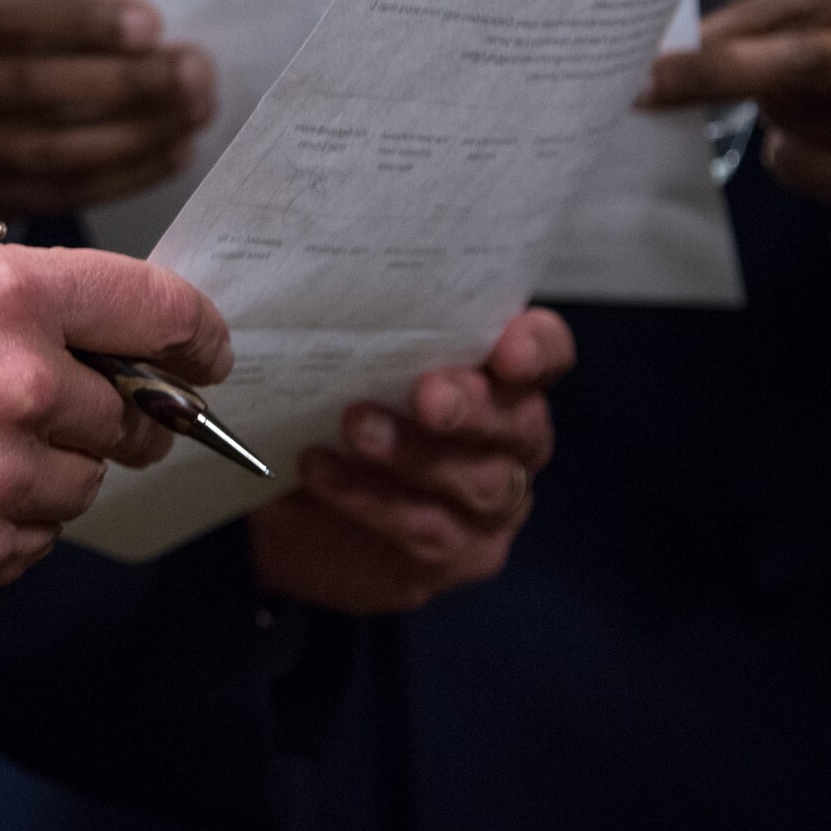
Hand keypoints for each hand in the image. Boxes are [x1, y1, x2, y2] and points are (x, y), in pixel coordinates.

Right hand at [0, 0, 216, 218]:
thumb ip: (52, 3)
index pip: (9, 15)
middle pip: (34, 89)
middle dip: (128, 83)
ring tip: (195, 111)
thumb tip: (151, 36)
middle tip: (196, 72)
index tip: (152, 24)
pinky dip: (126, 175)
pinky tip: (173, 152)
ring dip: (139, 134)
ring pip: (52, 151)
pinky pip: (59, 194)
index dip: (82, 22)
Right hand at [0, 243, 230, 612]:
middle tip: (47, 411)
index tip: (204, 354)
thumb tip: (84, 332)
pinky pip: (26, 549)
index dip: (195, 334)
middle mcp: (18, 387)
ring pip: (77, 490)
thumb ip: (6, 298)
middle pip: (126, 418)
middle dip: (101, 414)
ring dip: (41, 475)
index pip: (154, 311)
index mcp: (5, 297)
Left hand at [247, 310, 569, 616]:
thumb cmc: (326, 412)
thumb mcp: (339, 364)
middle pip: (522, 422)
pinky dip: (373, 499)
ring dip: (417, 454)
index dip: (537, 348)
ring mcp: (493, 502)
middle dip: (475, 407)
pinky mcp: (461, 553)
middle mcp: (511, 439)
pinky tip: (323, 474)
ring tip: (356, 426)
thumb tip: (330, 277)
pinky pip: (429, 529)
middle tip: (427, 396)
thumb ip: (363, 335)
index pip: (546, 353)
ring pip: (482, 481)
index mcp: (498, 377)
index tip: (506, 350)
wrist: (284, 507)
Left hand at [640, 0, 830, 221]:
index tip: (667, 41)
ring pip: (792, 128)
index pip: (808, 8)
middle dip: (714, 76)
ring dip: (770, 113)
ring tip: (810, 98)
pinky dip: (794, 154)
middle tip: (646, 84)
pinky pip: (806, 173)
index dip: (732, 28)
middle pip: (802, 71)